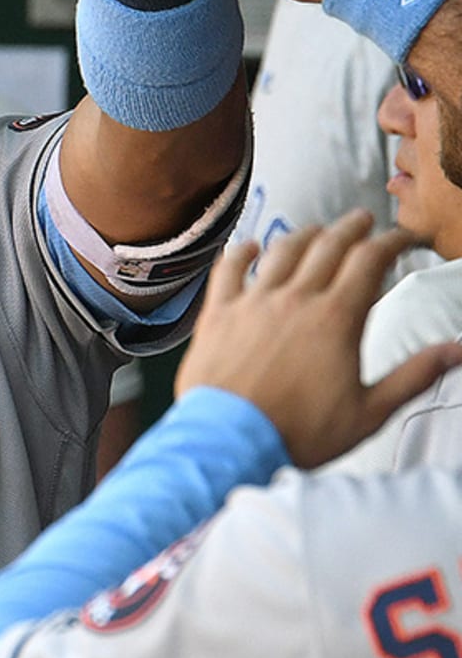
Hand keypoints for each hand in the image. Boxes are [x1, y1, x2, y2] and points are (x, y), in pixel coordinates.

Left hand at [175, 209, 461, 467]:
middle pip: (328, 246)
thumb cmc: (300, 431)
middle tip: (365, 219)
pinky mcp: (219, 311)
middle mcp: (294, 299)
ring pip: (281, 251)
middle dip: (352, 228)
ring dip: (304, 234)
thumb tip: (457, 351)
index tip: (405, 238)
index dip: (392, 242)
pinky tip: (250, 246)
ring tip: (318, 230)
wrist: (230, 438)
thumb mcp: (369, 412)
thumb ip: (414, 375)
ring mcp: (253, 301)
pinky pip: (229, 268)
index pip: (370, 261)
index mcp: (335, 318)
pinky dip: (241, 251)